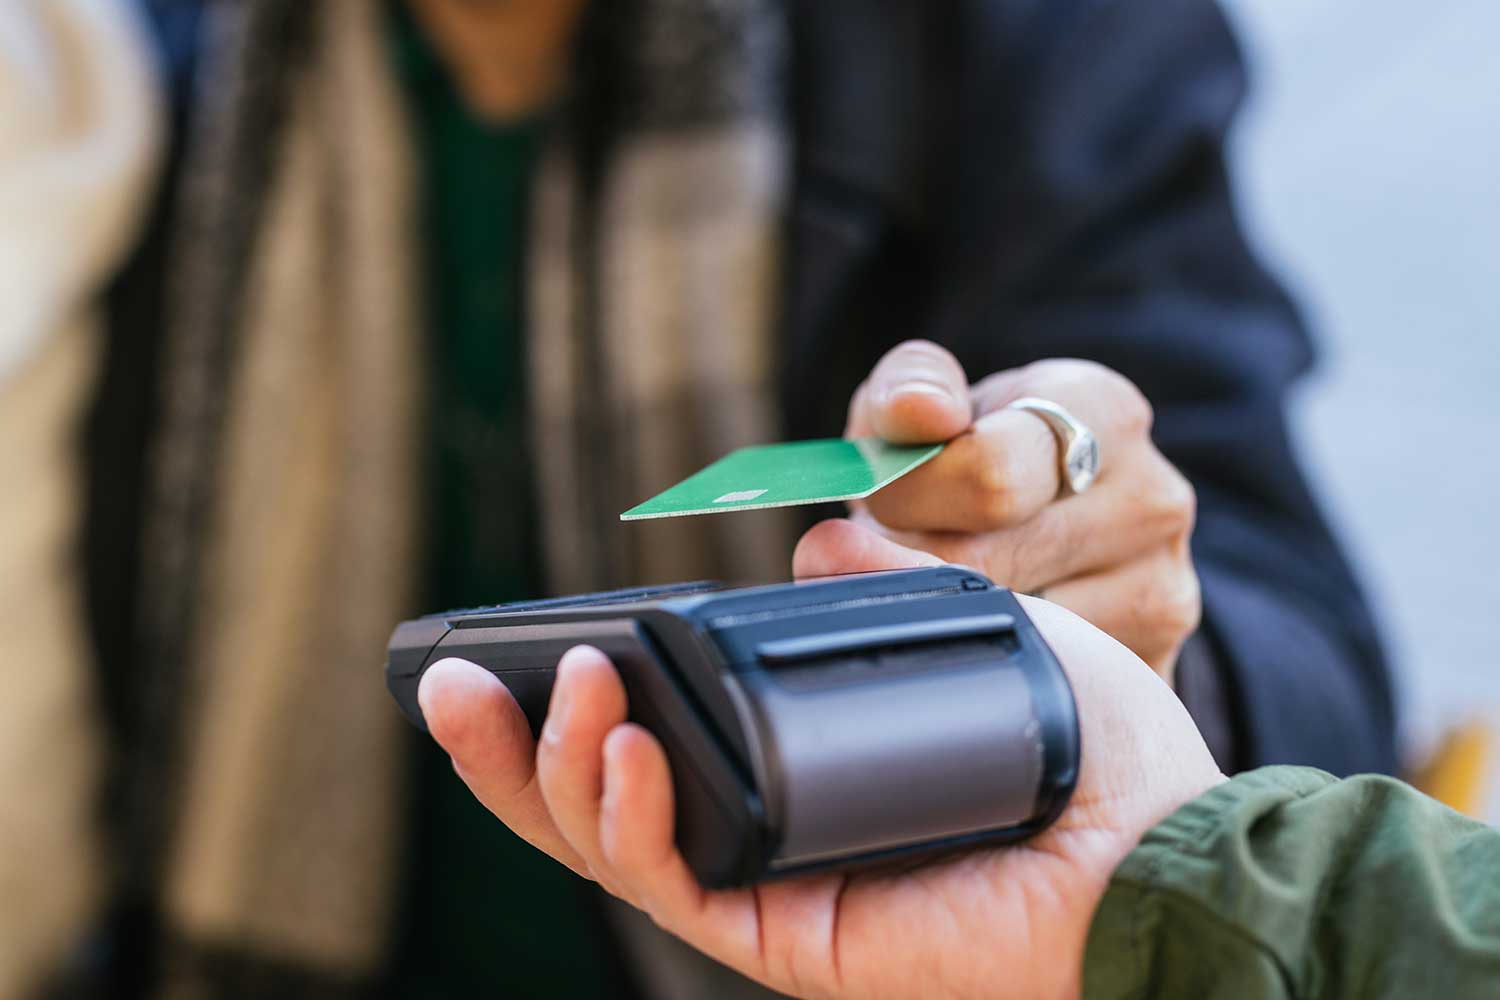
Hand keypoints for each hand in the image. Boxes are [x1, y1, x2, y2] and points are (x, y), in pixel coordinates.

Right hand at [418, 526, 1223, 998]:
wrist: (1166, 853)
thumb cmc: (1085, 745)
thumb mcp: (979, 632)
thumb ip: (890, 585)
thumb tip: (814, 540)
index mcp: (790, 765)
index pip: (650, 739)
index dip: (568, 704)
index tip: (513, 648)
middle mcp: (763, 830)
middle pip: (596, 800)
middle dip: (507, 749)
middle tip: (445, 684)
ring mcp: (770, 887)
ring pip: (613, 847)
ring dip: (553, 772)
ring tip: (552, 693)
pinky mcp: (793, 936)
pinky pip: (678, 887)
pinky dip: (628, 823)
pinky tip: (618, 754)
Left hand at [805, 341, 1199, 676]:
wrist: (1050, 530)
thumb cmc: (976, 455)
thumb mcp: (932, 403)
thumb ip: (910, 387)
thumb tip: (921, 411)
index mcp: (1102, 410)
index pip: (988, 473)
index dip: (906, 497)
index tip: (877, 500)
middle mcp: (1151, 498)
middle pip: (991, 560)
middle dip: (910, 563)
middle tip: (878, 555)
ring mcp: (1161, 589)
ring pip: (1009, 631)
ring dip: (945, 618)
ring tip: (937, 584)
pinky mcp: (1152, 668)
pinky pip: (1038, 682)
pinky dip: (989, 665)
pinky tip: (979, 631)